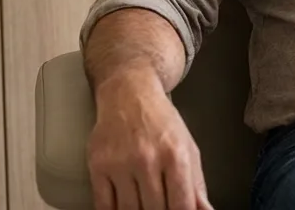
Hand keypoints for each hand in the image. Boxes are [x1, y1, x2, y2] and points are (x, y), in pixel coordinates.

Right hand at [87, 75, 210, 209]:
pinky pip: (103, 204)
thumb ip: (196, 183)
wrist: (129, 95)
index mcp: (176, 155)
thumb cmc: (162, 123)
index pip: (181, 204)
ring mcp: (120, 164)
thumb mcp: (188, 148)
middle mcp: (148, 160)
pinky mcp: (98, 166)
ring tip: (144, 207)